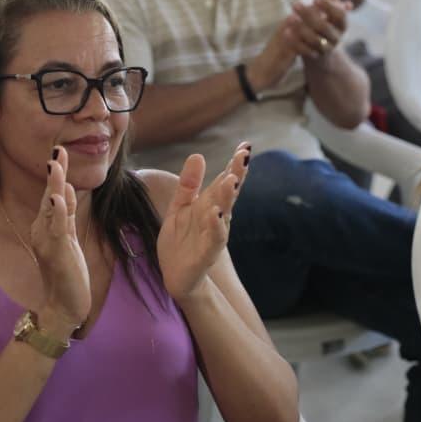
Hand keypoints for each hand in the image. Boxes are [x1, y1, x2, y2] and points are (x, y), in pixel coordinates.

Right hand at [30, 147, 90, 331]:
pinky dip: (58, 212)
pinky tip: (58, 197)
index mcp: (45, 226)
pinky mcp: (57, 251)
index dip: (58, 173)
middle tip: (58, 149)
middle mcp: (42, 230)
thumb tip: (66, 190)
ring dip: (55, 185)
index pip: (53, 194)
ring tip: (56, 164)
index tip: (60, 150)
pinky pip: (57, 228)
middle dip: (55, 172)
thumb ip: (66, 216)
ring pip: (52, 207)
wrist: (64, 306)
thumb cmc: (67, 274)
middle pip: (50, 195)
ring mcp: (48, 240)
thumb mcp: (68, 239)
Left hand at [157, 145, 248, 301]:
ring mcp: (213, 236)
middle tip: (244, 156)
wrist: (175, 275)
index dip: (235, 164)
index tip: (245, 146)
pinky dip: (215, 226)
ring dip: (227, 197)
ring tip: (230, 180)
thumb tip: (198, 154)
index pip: (225, 181)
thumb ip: (188, 184)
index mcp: (210, 205)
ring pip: (223, 214)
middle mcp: (216, 218)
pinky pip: (213, 239)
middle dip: (236, 175)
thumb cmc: (181, 240)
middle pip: (228, 194)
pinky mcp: (206, 254)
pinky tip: (215, 213)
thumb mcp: (179, 207)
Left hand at [288, 0, 352, 60]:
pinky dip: (295, 42)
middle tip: (295, 4)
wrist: (323, 50)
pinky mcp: (314, 57)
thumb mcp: (330, 8)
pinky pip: (305, 51)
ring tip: (288, 18)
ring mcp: (326, 49)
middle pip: (324, 27)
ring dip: (301, 29)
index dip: (329, 7)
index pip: (340, 15)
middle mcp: (337, 37)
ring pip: (315, 40)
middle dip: (309, 16)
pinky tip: (285, 32)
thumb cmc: (327, 21)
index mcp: (343, 24)